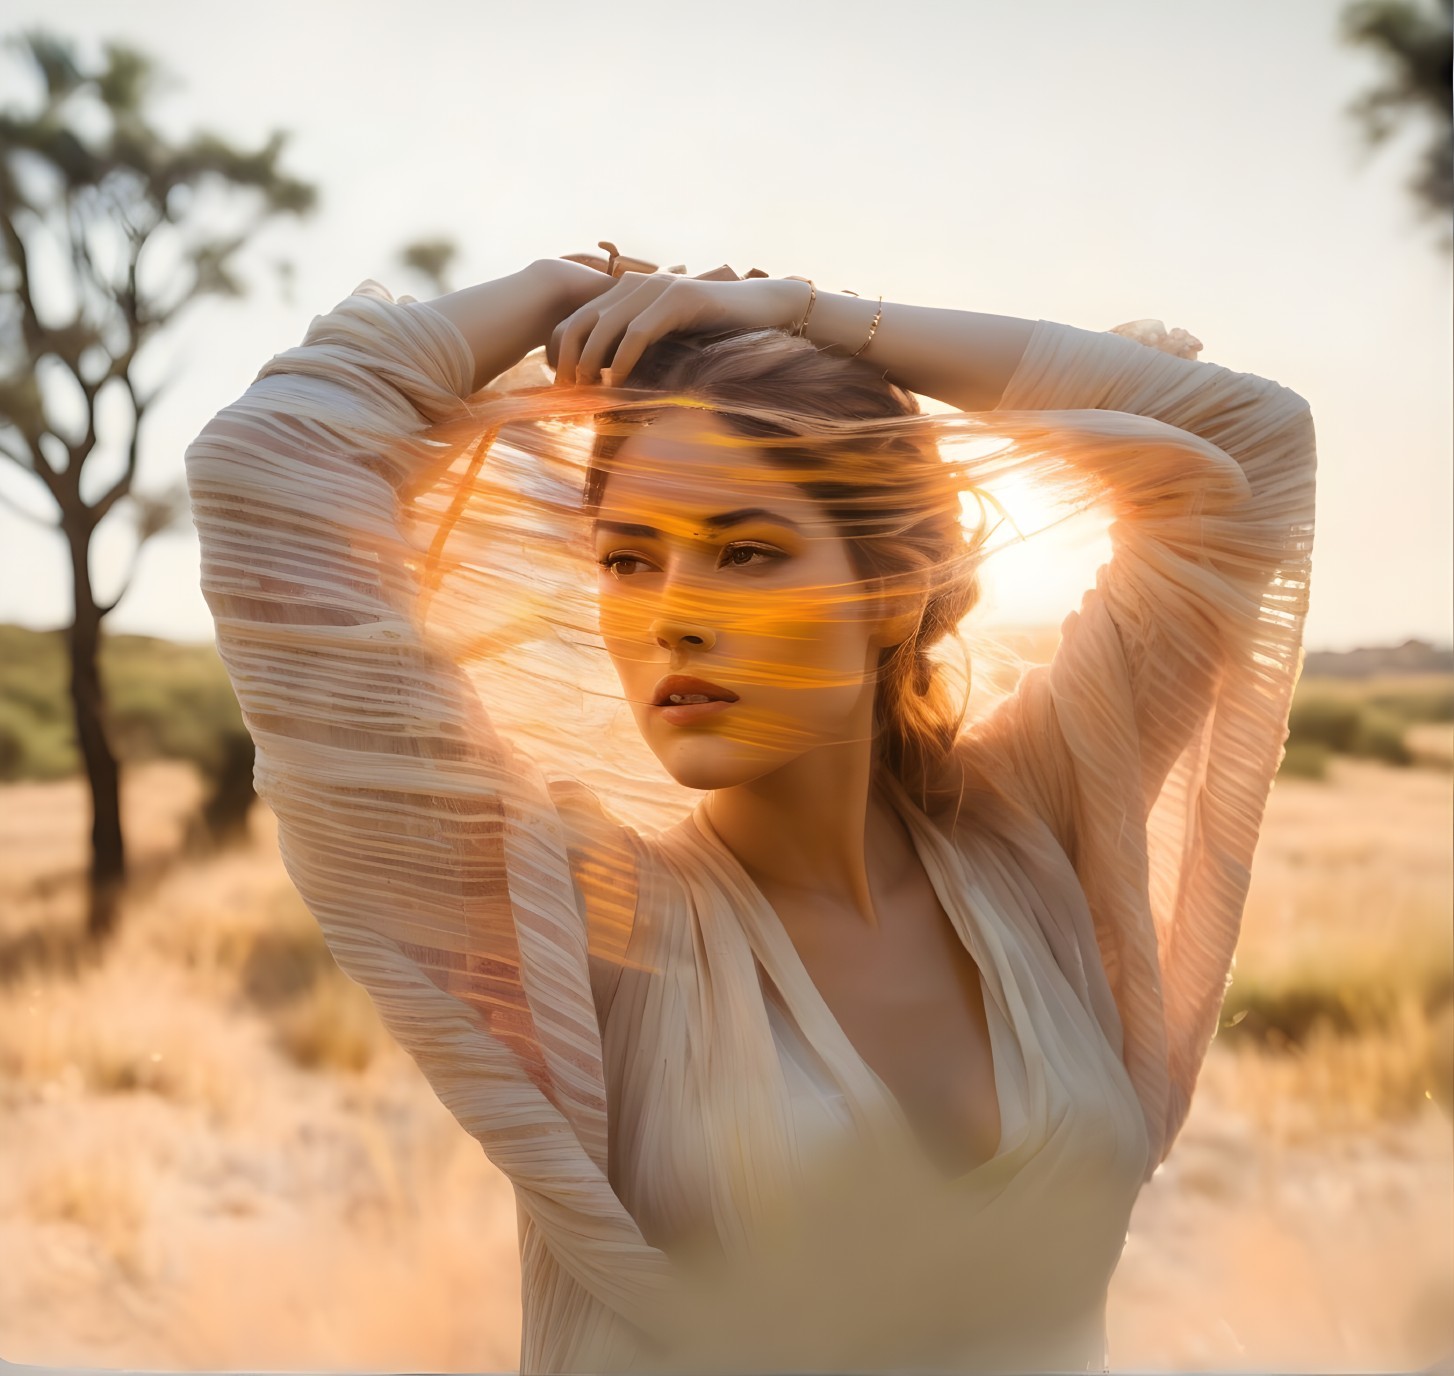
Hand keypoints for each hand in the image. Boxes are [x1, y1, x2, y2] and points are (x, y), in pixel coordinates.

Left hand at [549, 271, 810, 385]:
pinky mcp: (677, 300)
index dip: (559, 351)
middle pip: (582, 323)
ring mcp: (655, 288)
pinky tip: (619, 382)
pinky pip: (639, 333)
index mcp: (624, 292)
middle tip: (564, 394)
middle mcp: (633, 284)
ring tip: (586, 391)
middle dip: (568, 360)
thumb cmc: (711, 330)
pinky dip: (624, 359)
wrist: (759, 309)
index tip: (557, 383)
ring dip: (591, 363)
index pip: (575, 319)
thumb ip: (635, 350)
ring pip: (606, 328)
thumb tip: (604, 383)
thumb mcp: (664, 339)